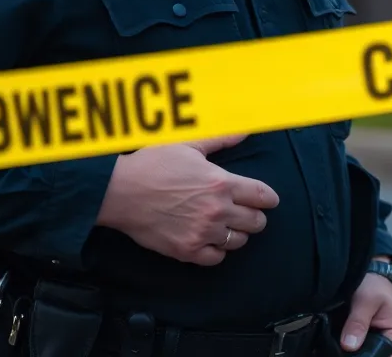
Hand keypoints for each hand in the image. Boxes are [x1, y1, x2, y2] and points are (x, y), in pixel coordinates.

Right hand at [94, 133, 278, 265]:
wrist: (121, 191)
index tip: (269, 200)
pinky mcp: (187, 251)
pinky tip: (211, 241)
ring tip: (228, 226)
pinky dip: (218, 251)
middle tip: (246, 213)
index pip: (262, 196)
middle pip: (256, 222)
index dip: (269, 199)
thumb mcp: (190, 145)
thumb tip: (245, 132)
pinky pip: (216, 258)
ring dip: (237, 233)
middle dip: (255, 217)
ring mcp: (203, 233)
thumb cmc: (154, 164)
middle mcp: (218, 210)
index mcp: (223, 183)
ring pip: (238, 241)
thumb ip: (222, 140)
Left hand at [340, 259, 391, 355]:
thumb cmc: (374, 286)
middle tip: (342, 343)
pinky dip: (348, 351)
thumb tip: (349, 346)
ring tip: (340, 341)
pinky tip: (340, 343)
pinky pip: (357, 354)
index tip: (348, 352)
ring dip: (351, 353)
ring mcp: (379, 349)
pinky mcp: (367, 347)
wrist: (370, 279)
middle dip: (357, 356)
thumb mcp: (365, 300)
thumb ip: (358, 322)